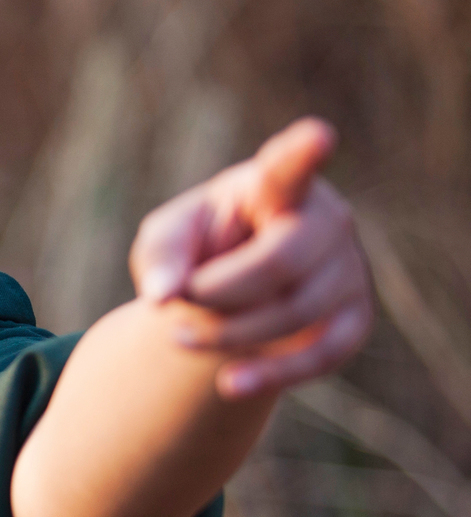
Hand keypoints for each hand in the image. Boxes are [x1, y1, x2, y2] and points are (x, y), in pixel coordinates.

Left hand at [129, 117, 371, 398]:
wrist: (225, 297)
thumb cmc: (195, 250)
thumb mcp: (164, 242)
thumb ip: (161, 257)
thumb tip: (164, 295)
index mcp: (272, 186)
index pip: (288, 168)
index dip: (304, 152)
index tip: (319, 133)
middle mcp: (325, 219)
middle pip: (281, 262)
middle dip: (220, 293)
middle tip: (177, 303)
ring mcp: (348, 269)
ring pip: (297, 313)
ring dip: (230, 333)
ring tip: (180, 336)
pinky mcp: (354, 318)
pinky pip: (323, 354)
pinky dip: (273, 372)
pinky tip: (229, 383)